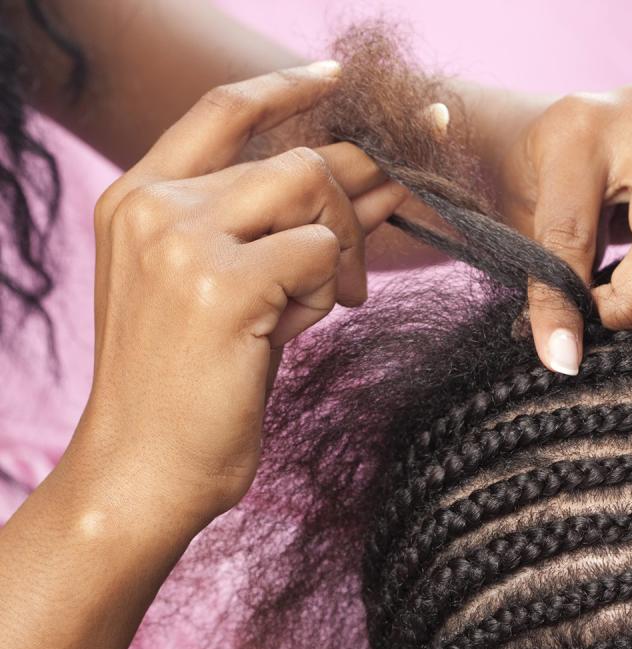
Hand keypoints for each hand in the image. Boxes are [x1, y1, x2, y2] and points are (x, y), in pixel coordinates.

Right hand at [73, 62, 409, 530]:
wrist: (145, 468)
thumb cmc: (192, 384)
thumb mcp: (227, 285)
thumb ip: (279, 226)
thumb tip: (372, 179)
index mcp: (140, 196)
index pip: (222, 109)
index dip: (287, 86)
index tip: (341, 77)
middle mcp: (153, 204)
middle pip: (296, 158)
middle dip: (356, 200)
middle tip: (373, 250)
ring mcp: (181, 238)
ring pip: (314, 190)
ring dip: (341, 250)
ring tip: (323, 303)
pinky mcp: (219, 282)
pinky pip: (319, 252)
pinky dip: (327, 290)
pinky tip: (296, 327)